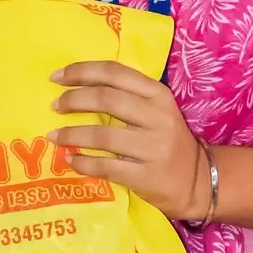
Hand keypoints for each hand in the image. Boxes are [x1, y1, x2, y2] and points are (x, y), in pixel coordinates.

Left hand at [49, 59, 212, 220]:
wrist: (197, 180)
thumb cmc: (167, 140)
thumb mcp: (156, 110)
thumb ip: (126, 96)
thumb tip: (75, 87)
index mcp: (158, 94)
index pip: (114, 72)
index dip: (81, 71)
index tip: (56, 77)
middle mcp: (157, 117)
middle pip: (106, 98)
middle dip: (73, 100)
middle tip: (54, 106)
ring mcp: (153, 147)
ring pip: (102, 134)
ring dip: (72, 134)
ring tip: (54, 135)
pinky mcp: (146, 176)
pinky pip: (106, 167)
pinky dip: (83, 162)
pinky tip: (71, 160)